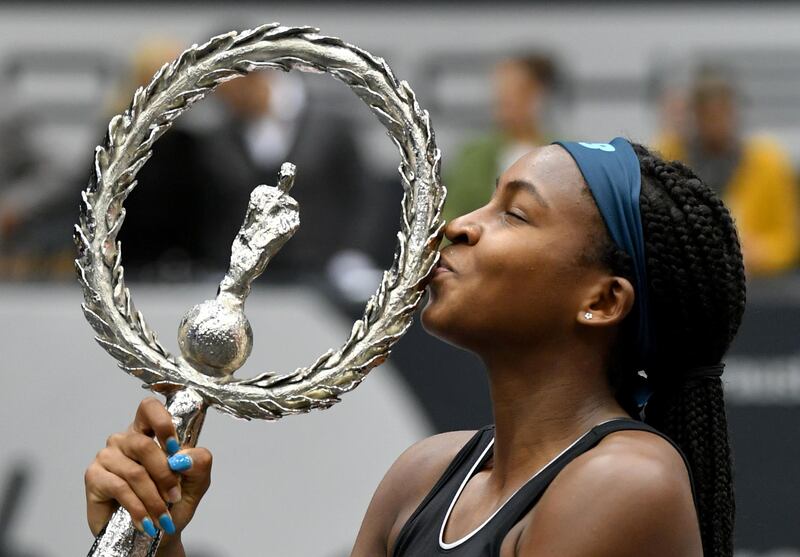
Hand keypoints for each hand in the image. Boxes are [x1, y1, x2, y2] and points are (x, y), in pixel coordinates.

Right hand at [84, 397, 212, 541]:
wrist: (154, 535)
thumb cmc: (171, 504)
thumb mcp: (195, 482)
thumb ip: (198, 464)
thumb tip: (185, 457)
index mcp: (148, 432)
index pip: (149, 408)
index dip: (162, 422)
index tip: (175, 447)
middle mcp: (125, 440)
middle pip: (144, 444)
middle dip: (165, 474)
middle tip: (174, 496)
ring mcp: (107, 457)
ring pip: (135, 472)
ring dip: (153, 498)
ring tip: (162, 516)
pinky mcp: (94, 477)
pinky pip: (120, 488)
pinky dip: (138, 508)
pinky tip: (145, 521)